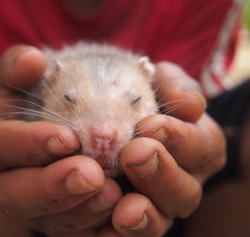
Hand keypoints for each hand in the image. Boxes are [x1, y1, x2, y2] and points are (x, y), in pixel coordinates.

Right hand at [0, 46, 122, 235]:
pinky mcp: (43, 218)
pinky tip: (117, 214)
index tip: (67, 137)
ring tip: (112, 194)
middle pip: (14, 193)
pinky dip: (90, 226)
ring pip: (42, 219)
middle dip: (54, 187)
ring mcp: (17, 204)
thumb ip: (17, 67)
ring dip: (78, 211)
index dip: (28, 143)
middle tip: (93, 174)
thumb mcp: (13, 78)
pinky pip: (65, 231)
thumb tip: (31, 59)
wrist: (26, 130)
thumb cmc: (22, 98)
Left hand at [97, 62, 225, 235]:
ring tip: (126, 209)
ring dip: (144, 215)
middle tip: (134, 154)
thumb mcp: (158, 83)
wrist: (112, 121)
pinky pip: (131, 235)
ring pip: (160, 219)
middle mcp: (183, 181)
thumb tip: (189, 103)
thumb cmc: (141, 99)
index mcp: (197, 147)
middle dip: (160, 173)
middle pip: (183, 190)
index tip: (150, 125)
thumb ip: (174, 85)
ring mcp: (158, 206)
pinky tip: (104, 229)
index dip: (179, 138)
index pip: (200, 146)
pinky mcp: (132, 221)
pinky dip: (119, 235)